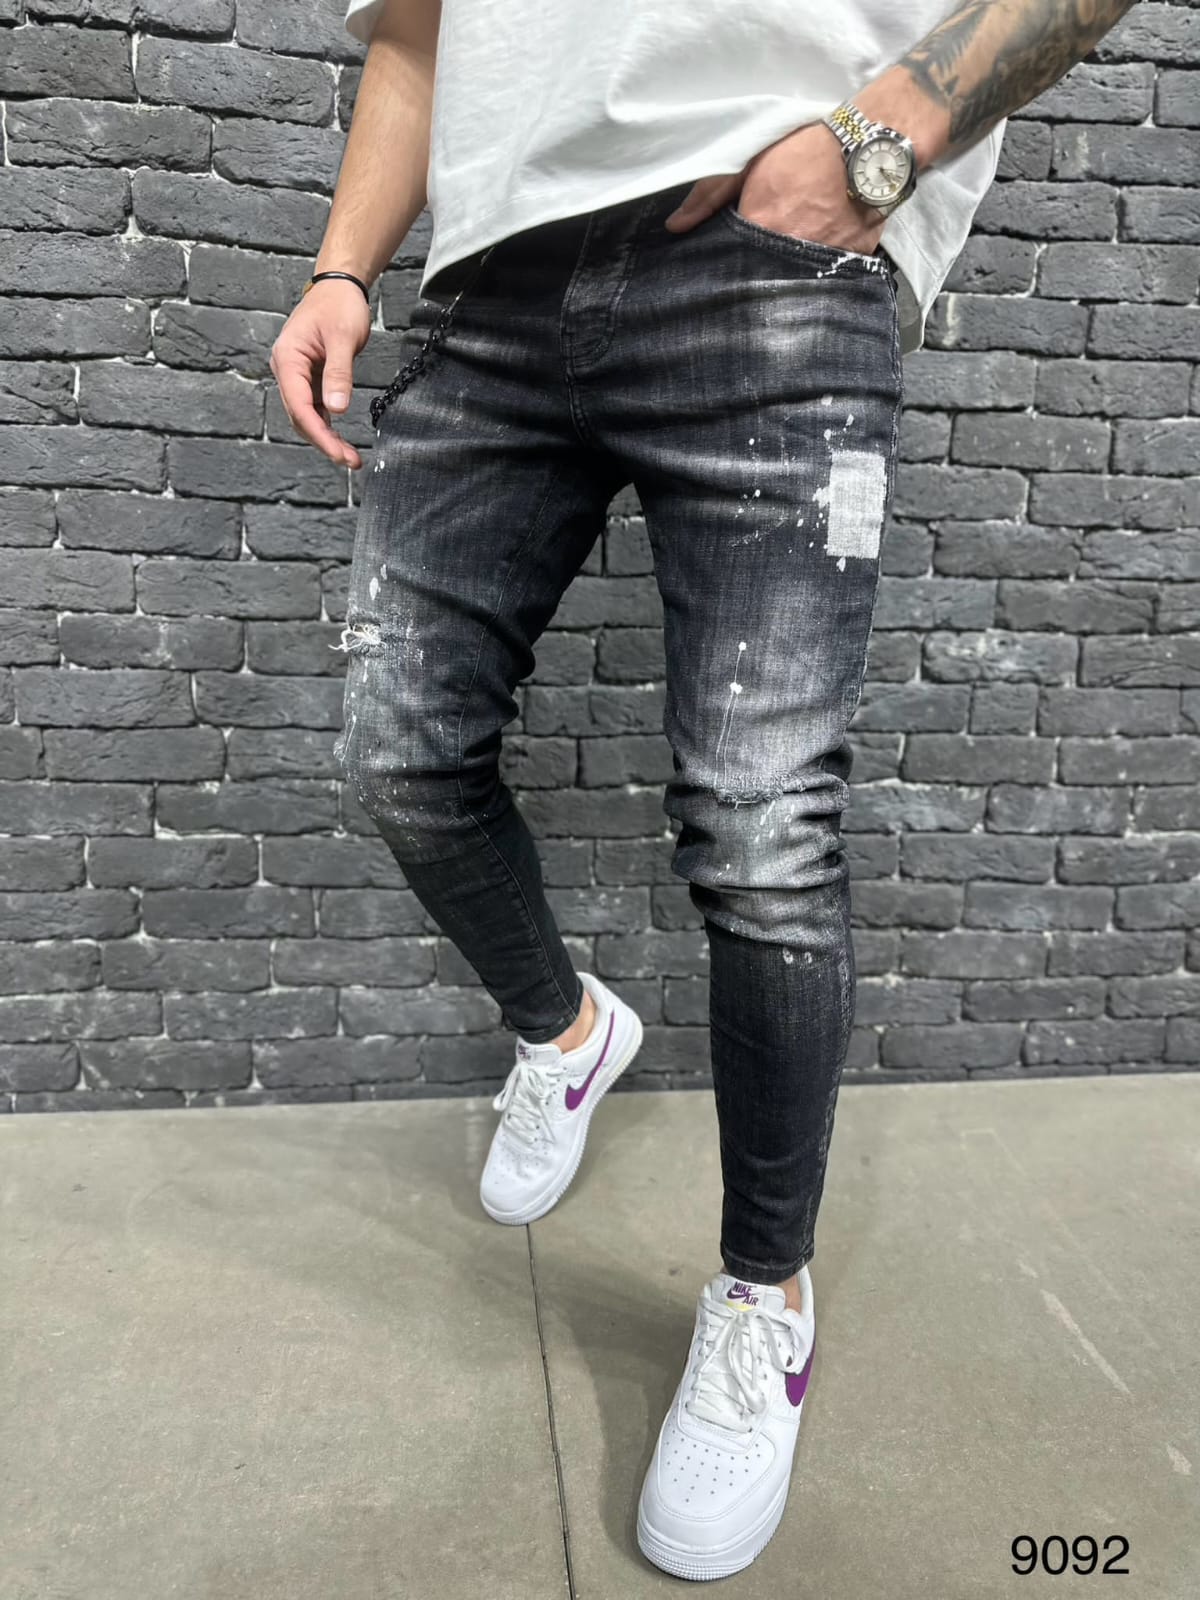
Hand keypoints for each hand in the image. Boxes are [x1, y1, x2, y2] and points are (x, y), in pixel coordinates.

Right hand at [270, 279, 372, 469]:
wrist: (339, 286)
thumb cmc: (339, 305)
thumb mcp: (343, 338)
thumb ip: (339, 374)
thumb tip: (336, 410)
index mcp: (287, 358)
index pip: (298, 406)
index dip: (318, 434)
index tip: (338, 454)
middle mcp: (286, 369)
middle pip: (300, 416)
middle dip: (323, 441)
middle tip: (350, 461)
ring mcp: (296, 375)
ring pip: (306, 415)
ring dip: (326, 437)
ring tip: (350, 457)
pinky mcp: (308, 377)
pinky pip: (314, 407)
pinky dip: (327, 425)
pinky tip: (342, 440)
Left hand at [663, 120, 885, 257]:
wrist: (871, 141)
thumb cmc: (806, 145)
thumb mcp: (751, 160)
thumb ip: (710, 194)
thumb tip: (675, 226)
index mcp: (762, 226)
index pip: (734, 262)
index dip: (730, 264)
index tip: (726, 265)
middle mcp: (791, 249)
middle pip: (764, 275)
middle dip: (758, 274)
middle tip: (755, 266)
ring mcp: (824, 258)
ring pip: (797, 278)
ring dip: (789, 273)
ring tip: (787, 263)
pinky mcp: (853, 259)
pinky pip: (830, 273)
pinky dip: (822, 267)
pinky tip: (818, 257)